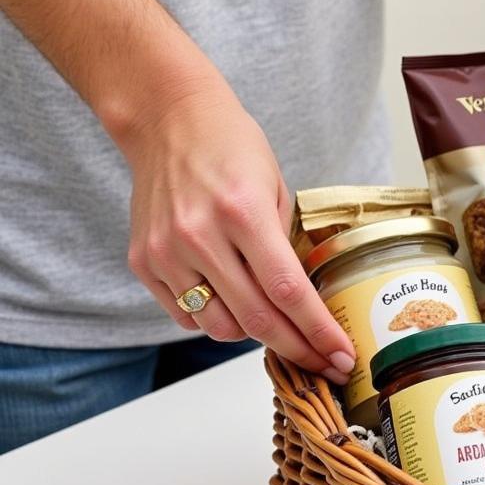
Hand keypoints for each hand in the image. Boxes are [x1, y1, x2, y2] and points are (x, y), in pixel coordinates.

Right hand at [119, 76, 355, 382]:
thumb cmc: (230, 147)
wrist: (168, 120)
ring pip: (220, 327)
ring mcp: (167, 252)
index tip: (340, 356)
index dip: (317, 332)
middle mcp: (200, 236)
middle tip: (324, 365)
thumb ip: (285, 246)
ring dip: (254, 335)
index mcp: (243, 213)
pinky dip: (215, 319)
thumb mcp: (277, 188)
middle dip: (298, 350)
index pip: (288, 292)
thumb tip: (302, 302)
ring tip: (276, 322)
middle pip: (257, 320)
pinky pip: (186, 316)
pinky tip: (232, 301)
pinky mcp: (144, 262)